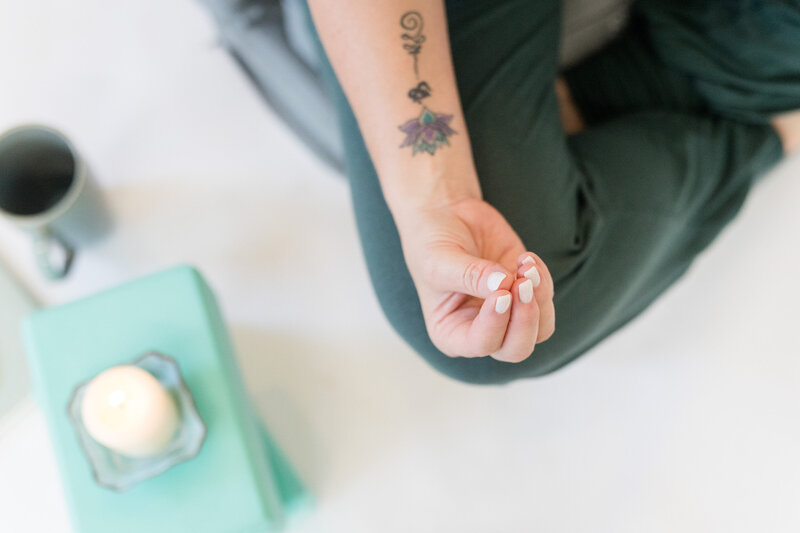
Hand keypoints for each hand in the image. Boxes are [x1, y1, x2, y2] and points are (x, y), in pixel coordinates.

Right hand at [395, 197, 555, 362]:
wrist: (446, 216)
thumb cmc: (432, 243)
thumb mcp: (440, 260)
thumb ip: (470, 275)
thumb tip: (505, 284)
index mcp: (451, 333)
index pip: (482, 344)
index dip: (496, 324)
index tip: (501, 293)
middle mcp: (481, 331)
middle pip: (516, 349)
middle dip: (526, 320)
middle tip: (524, 284)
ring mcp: (506, 314)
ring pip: (539, 330)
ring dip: (539, 299)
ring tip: (526, 266)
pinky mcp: (524, 293)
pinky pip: (546, 300)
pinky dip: (542, 280)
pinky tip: (526, 258)